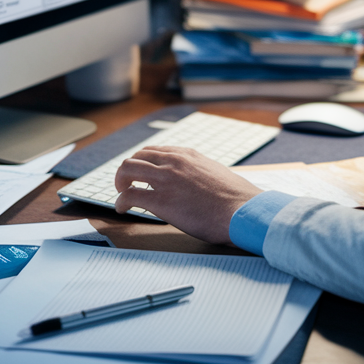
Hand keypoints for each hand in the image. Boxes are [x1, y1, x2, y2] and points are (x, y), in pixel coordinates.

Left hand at [114, 146, 263, 244]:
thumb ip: (199, 172)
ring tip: (122, 194)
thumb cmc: (235, 198)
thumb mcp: (215, 173)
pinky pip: (129, 196)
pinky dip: (120, 202)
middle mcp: (173, 162)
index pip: (154, 151)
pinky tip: (122, 210)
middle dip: (127, 171)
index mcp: (187, 155)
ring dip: (120, 182)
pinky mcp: (161, 201)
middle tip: (127, 184)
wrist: (243, 211)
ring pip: (127, 170)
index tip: (141, 175)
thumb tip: (196, 181)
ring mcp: (165, 180)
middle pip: (136, 157)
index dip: (143, 163)